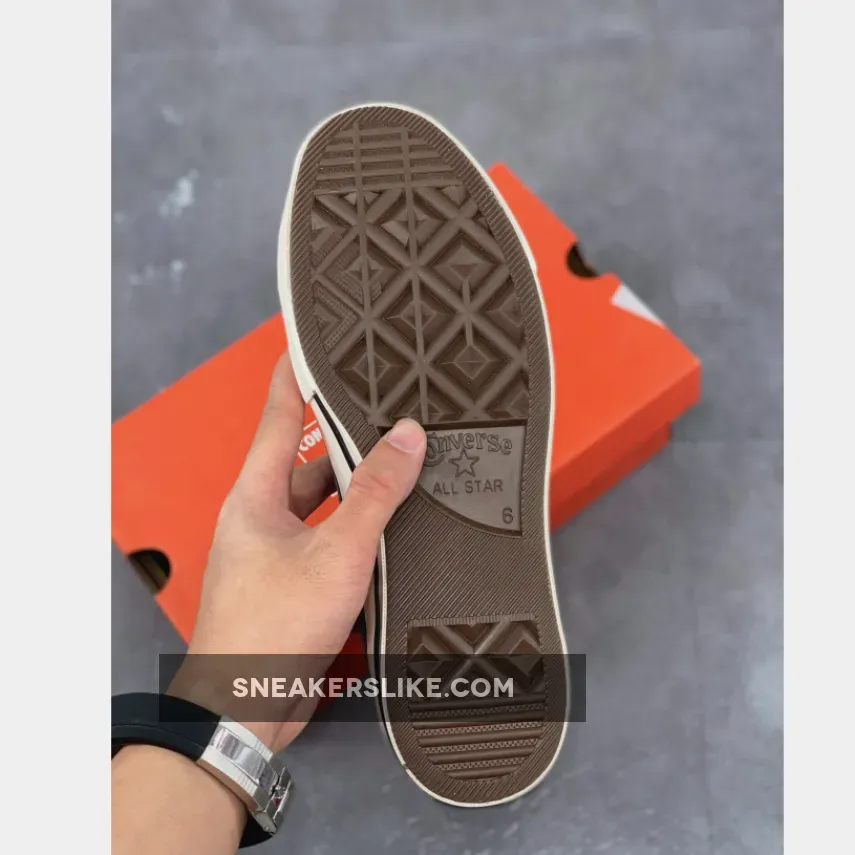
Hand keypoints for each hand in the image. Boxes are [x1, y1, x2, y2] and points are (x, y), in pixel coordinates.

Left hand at [170, 352, 425, 750]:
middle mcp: (262, 517)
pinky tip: (393, 532)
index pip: (277, 416)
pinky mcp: (293, 584)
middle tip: (390, 415)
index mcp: (256, 495)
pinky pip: (330, 541)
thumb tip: (406, 436)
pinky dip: (358, 533)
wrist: (245, 706)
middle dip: (348, 442)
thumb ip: (375, 493)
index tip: (311, 341)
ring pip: (325, 505)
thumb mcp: (337, 551)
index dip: (294, 375)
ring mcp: (276, 553)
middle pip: (310, 463)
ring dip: (359, 493)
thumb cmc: (273, 626)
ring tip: (406, 470)